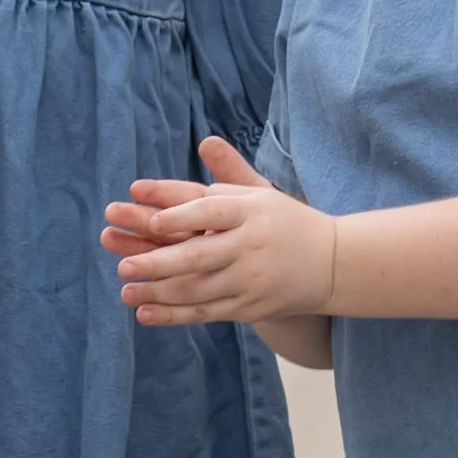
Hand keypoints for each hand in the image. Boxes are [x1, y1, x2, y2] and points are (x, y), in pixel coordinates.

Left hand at [102, 138, 336, 327]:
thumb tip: (204, 141)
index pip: (212, 211)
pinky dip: (175, 315)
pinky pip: (206, 312)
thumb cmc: (286, 222)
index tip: (153, 221)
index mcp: (252, 211)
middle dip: (159, 263)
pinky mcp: (250, 307)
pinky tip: (146, 314)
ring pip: (198, 289)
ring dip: (159, 293)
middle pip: (200, 256)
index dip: (182, 216)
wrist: (333, 264)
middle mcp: (251, 245)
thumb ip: (228, 172)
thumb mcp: (262, 192)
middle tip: (124, 266)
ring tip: (126, 291)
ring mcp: (251, 280)